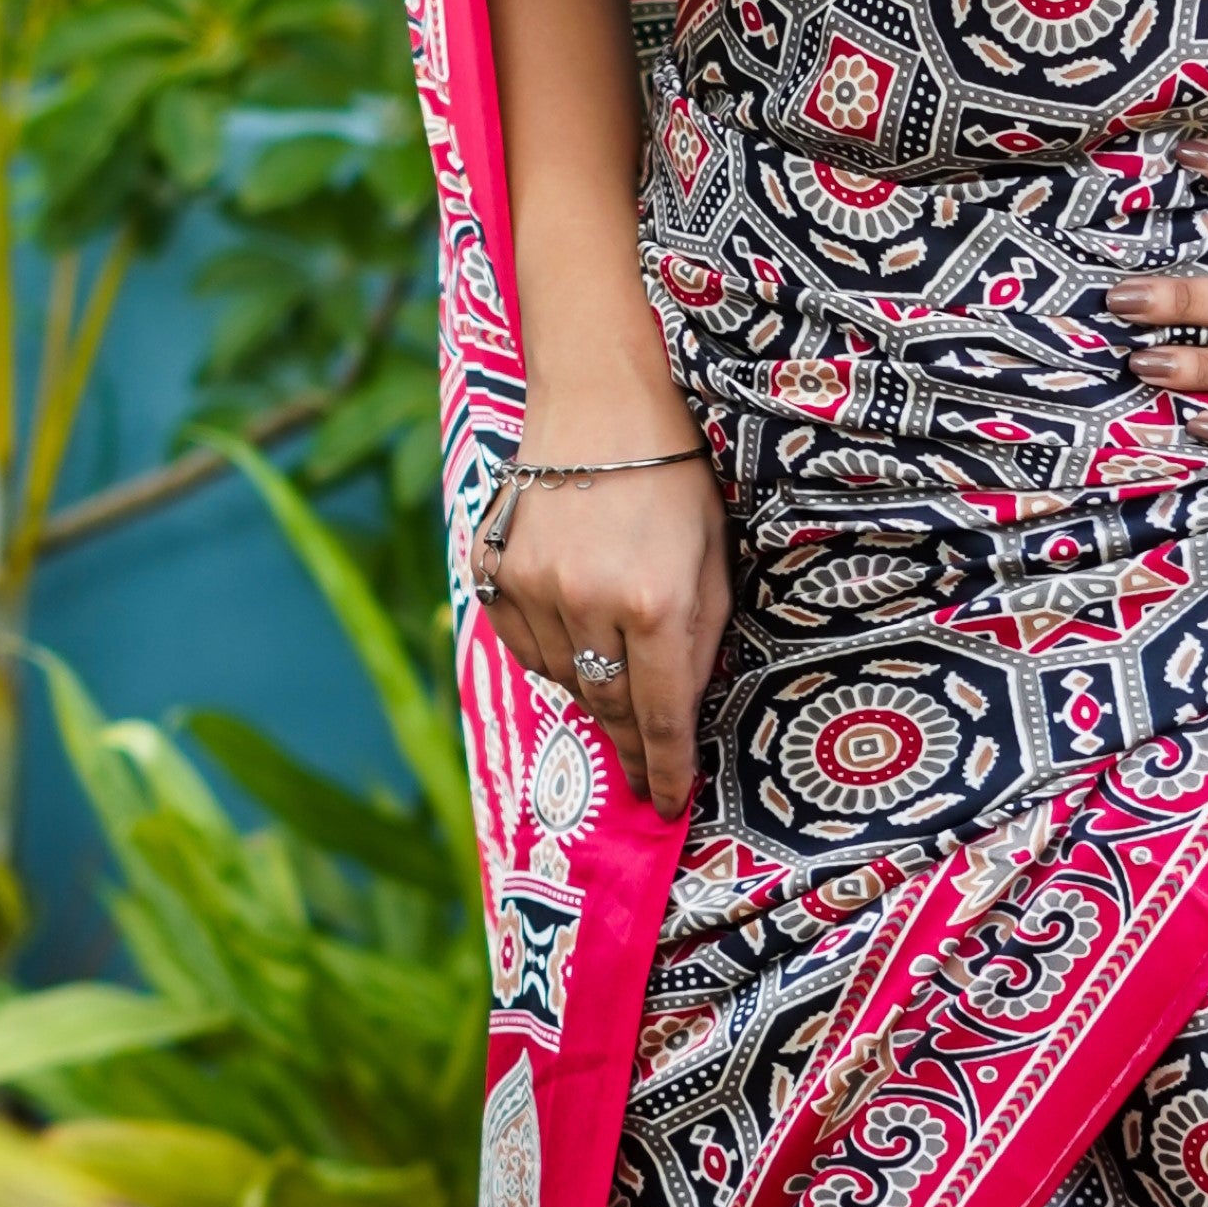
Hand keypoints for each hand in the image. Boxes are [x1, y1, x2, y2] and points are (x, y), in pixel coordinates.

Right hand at [481, 424, 730, 814]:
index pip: (661, 713)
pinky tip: (574, 633)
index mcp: (656, 600)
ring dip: (593, 691)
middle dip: (630, 743)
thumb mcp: (711, 558)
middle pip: (609, 705)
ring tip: (614, 671)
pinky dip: (551, 655)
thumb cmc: (673, 477)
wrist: (598, 401)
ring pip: (563, 680)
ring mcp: (533, 588)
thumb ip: (699, 638)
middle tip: (642, 770)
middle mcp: (589, 601)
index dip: (665, 767)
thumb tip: (681, 713)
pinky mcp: (496, 572)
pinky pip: (524, 647)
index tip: (667, 804)